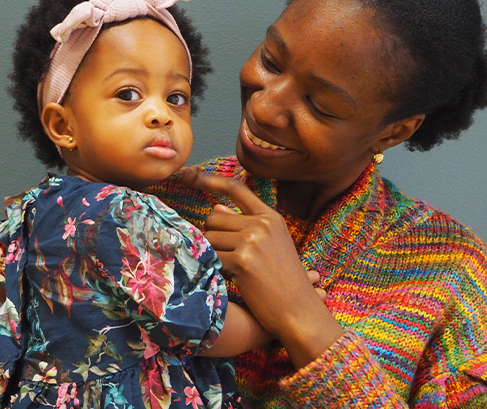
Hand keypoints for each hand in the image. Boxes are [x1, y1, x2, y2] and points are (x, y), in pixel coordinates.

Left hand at [183, 172, 343, 366]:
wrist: (299, 311)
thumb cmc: (283, 282)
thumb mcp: (271, 246)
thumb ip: (246, 225)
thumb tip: (216, 208)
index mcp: (271, 217)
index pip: (235, 188)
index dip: (208, 180)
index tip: (188, 175)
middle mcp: (262, 224)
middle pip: (214, 217)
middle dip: (214, 236)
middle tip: (230, 258)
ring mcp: (253, 240)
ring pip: (209, 237)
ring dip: (213, 254)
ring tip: (235, 271)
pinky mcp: (242, 260)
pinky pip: (211, 257)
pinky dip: (216, 269)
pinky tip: (234, 280)